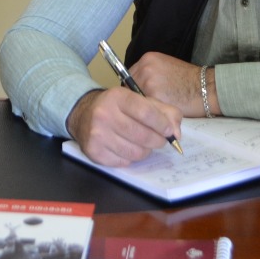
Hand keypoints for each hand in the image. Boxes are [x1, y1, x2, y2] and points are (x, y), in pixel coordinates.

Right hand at [66, 87, 181, 166]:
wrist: (84, 113)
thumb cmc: (117, 107)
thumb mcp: (139, 100)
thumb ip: (163, 111)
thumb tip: (176, 132)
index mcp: (117, 97)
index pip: (146, 113)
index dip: (162, 124)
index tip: (169, 131)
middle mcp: (104, 114)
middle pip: (142, 135)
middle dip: (157, 140)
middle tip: (159, 140)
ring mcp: (97, 134)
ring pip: (135, 152)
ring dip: (145, 150)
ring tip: (143, 144)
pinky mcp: (94, 151)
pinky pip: (124, 162)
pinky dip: (130, 158)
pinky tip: (127, 148)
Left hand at [129, 52, 210, 116]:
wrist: (205, 88)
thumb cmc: (189, 79)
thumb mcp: (166, 67)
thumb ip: (150, 73)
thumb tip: (137, 86)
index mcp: (148, 59)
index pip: (129, 76)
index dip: (134, 88)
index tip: (140, 96)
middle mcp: (145, 68)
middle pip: (129, 87)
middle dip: (136, 97)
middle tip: (146, 105)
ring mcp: (148, 82)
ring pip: (135, 98)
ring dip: (142, 105)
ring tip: (154, 109)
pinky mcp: (154, 96)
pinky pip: (145, 107)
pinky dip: (149, 111)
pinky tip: (158, 113)